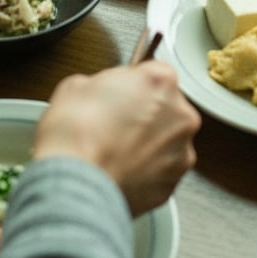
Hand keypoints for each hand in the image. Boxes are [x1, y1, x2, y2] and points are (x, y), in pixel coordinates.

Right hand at [33, 61, 200, 214]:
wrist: (75, 183)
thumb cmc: (75, 134)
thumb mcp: (77, 85)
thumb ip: (104, 84)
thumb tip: (103, 94)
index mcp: (161, 82)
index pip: (154, 74)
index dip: (133, 86)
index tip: (120, 96)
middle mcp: (180, 115)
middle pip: (167, 108)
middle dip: (145, 116)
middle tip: (115, 126)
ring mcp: (180, 152)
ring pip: (167, 142)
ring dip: (148, 145)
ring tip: (115, 153)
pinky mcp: (172, 183)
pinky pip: (161, 172)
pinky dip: (146, 173)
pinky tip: (121, 171)